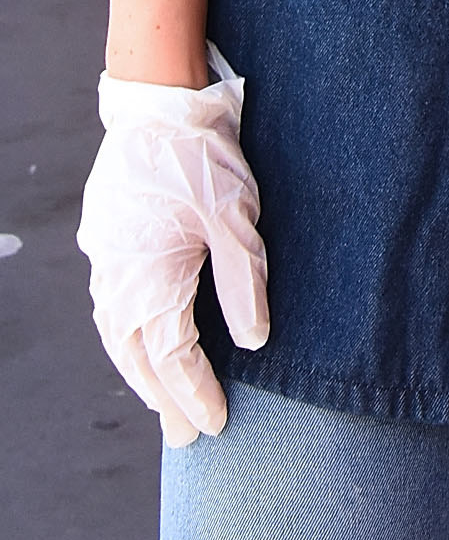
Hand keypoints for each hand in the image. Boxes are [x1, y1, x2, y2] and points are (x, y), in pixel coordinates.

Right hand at [76, 53, 269, 444]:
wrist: (158, 102)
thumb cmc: (203, 157)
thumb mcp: (237, 219)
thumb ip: (244, 285)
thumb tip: (253, 343)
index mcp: (151, 281)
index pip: (175, 359)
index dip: (196, 394)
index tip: (216, 424)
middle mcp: (119, 280)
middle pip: (140, 358)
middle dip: (166, 399)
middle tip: (185, 437)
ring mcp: (105, 260)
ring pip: (119, 335)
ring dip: (142, 371)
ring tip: (162, 401)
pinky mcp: (103, 239)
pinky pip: (110, 306)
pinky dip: (128, 336)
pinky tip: (141, 340)